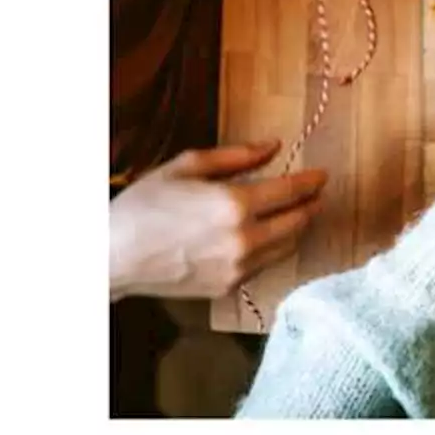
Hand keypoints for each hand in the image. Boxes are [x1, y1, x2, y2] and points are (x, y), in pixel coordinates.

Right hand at [109, 141, 327, 301]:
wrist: (112, 257)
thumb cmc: (144, 205)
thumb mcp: (186, 166)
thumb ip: (235, 157)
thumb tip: (273, 146)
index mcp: (235, 205)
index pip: (291, 191)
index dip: (312, 182)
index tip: (322, 176)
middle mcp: (244, 239)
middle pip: (298, 221)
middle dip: (312, 205)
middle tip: (318, 194)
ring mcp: (239, 267)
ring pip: (288, 247)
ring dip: (299, 228)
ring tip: (301, 213)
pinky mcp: (230, 287)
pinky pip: (266, 264)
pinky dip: (276, 248)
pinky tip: (272, 236)